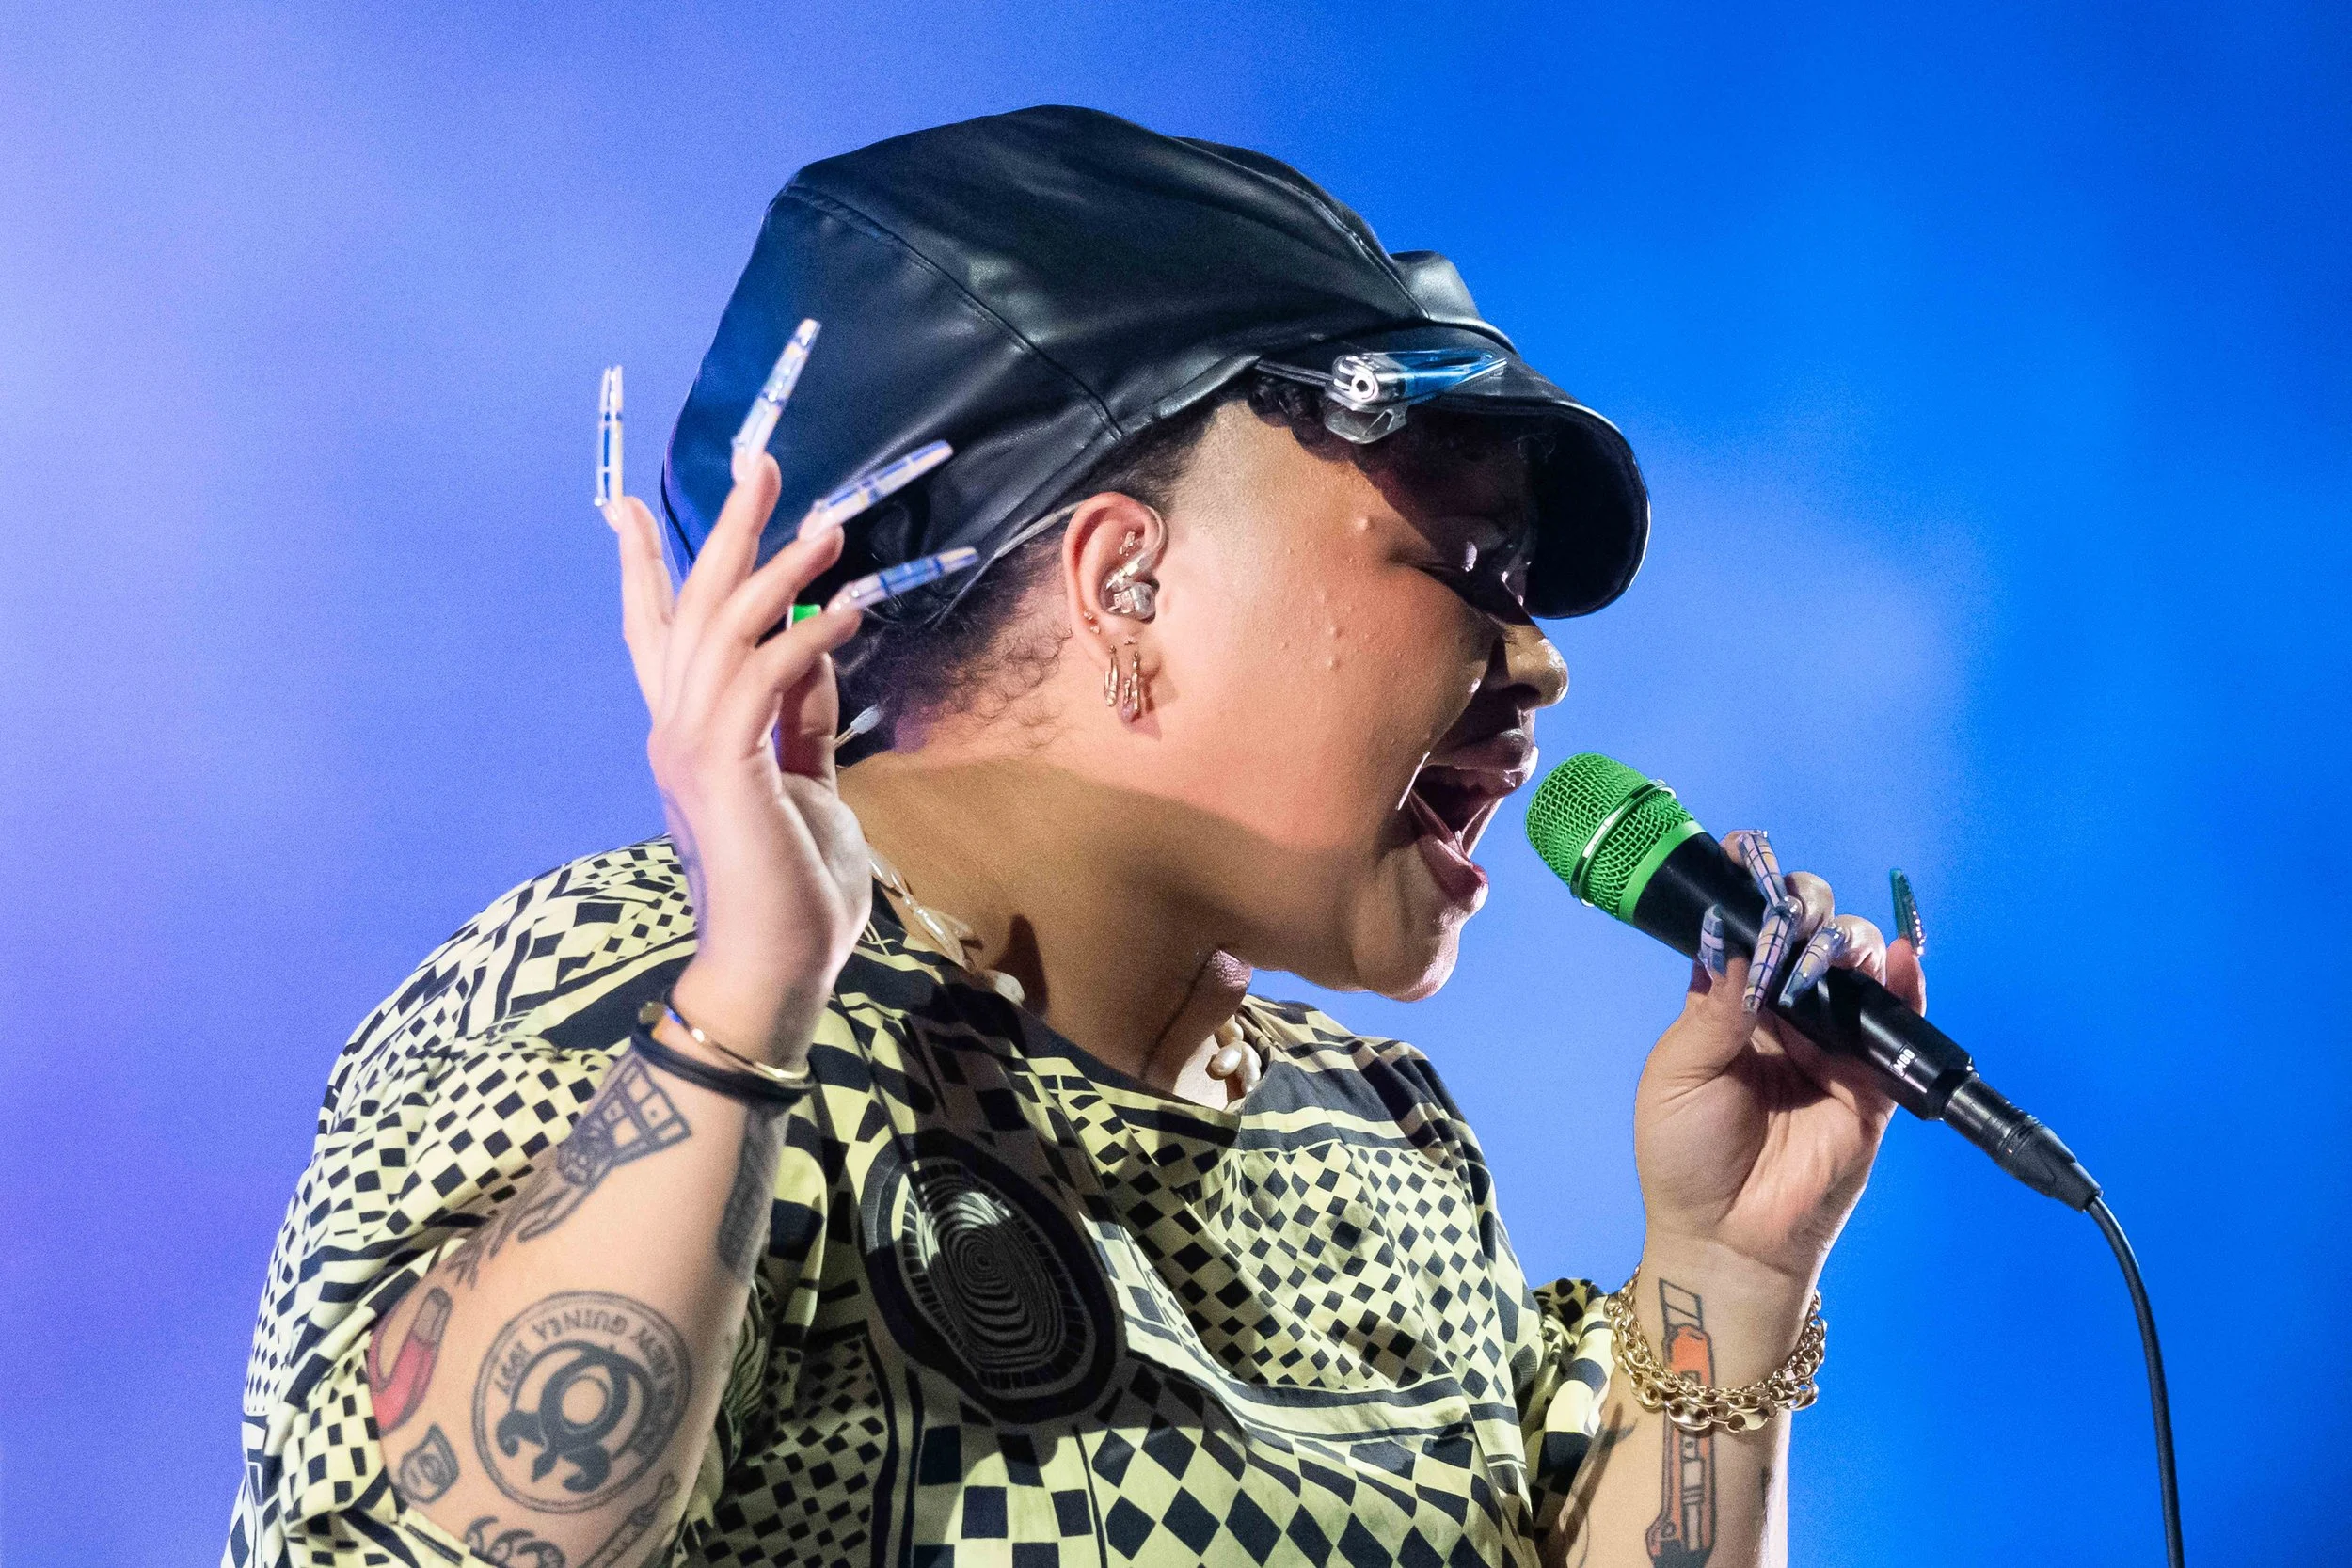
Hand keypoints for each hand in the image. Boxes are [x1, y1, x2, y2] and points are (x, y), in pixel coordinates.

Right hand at [602, 456, 871, 1063]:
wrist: (776, 967)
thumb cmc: (793, 888)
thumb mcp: (807, 783)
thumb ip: (803, 717)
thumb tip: (817, 643)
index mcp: (686, 734)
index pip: (657, 633)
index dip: (646, 567)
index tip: (628, 504)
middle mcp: (674, 730)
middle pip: (691, 608)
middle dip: (725, 531)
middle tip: (759, 464)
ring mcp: (691, 748)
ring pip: (726, 630)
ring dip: (781, 572)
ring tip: (829, 525)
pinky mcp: (725, 769)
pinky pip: (765, 679)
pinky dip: (808, 639)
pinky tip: (852, 609)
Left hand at [1630, 831, 1926, 1285]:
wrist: (1727, 1236)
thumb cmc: (1686, 1156)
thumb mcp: (1678, 1074)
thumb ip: (1715, 1007)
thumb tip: (1745, 940)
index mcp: (1730, 1003)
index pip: (1751, 930)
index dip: (1753, 892)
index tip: (1748, 854)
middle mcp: (1784, 1013)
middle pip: (1809, 934)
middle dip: (1806, 908)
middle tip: (1793, 919)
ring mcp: (1832, 1043)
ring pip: (1855, 966)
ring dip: (1849, 942)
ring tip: (1829, 952)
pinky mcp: (1874, 1080)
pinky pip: (1900, 1023)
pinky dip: (1907, 984)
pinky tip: (1902, 957)